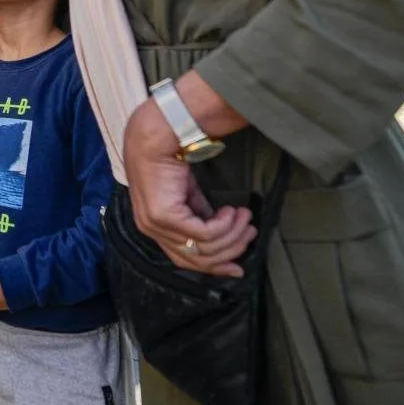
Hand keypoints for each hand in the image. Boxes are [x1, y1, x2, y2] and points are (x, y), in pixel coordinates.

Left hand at [122, 97, 255, 277]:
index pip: (186, 261)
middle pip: (198, 260)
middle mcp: (152, 231)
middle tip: (251, 231)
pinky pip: (205, 233)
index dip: (215, 267)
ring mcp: (156, 225)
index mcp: (155, 229)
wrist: (157, 137)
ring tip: (246, 216)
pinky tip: (232, 211)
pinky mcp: (165, 216)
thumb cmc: (170, 161)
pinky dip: (225, 225)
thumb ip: (200, 215)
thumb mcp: (188, 194)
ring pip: (205, 248)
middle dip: (231, 249)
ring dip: (233, 234)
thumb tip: (223, 232)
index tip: (240, 267)